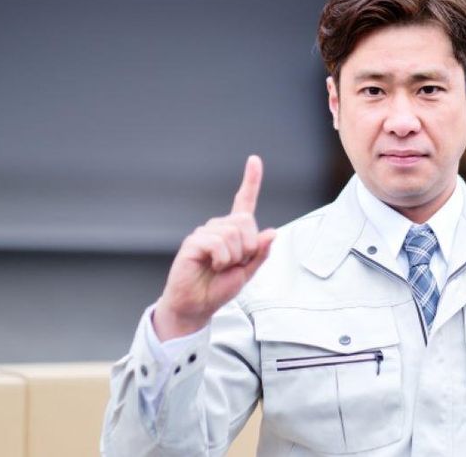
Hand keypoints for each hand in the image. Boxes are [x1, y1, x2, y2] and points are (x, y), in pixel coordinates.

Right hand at [153, 155, 276, 339]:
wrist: (197, 305)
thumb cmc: (218, 288)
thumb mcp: (248, 273)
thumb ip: (260, 253)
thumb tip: (271, 232)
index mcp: (233, 232)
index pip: (244, 202)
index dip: (251, 181)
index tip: (254, 160)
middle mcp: (219, 227)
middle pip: (245, 222)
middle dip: (247, 248)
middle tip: (234, 264)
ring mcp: (205, 233)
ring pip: (233, 234)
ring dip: (233, 257)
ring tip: (220, 267)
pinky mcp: (194, 242)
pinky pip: (218, 243)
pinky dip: (221, 259)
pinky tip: (211, 265)